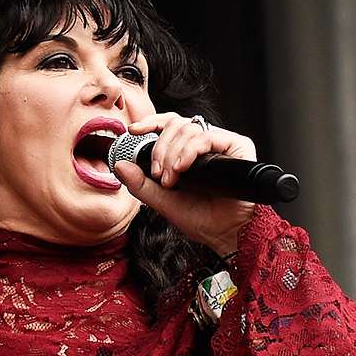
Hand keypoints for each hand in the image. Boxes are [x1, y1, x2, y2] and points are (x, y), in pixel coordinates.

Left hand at [109, 112, 258, 256]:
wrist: (224, 233)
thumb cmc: (200, 218)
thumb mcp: (162, 200)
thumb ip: (140, 184)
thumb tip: (119, 165)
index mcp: (187, 152)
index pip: (169, 125)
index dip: (151, 122)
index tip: (134, 130)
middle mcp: (204, 144)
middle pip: (176, 124)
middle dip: (160, 148)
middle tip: (158, 173)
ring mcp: (220, 143)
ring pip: (188, 128)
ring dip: (173, 153)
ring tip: (171, 178)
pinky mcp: (236, 146)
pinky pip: (206, 137)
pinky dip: (189, 151)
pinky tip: (182, 168)